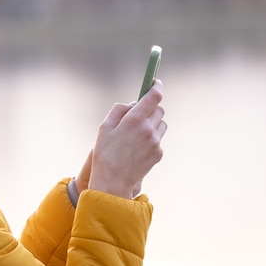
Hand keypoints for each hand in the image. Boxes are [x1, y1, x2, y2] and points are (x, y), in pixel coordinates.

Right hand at [88, 80, 166, 198]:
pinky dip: (151, 138)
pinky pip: (158, 139)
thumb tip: (133, 103)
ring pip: (161, 124)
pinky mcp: (159, 153)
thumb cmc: (105, 153)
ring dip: (153, 123)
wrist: (113, 182)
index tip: (155, 82)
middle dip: (152, 107)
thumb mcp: (104, 127)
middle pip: (159, 109)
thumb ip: (119, 110)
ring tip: (137, 133)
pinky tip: (137, 148)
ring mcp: (156, 142)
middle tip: (141, 111)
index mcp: (134, 119)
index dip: (156, 87)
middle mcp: (148, 129)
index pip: (154, 96)